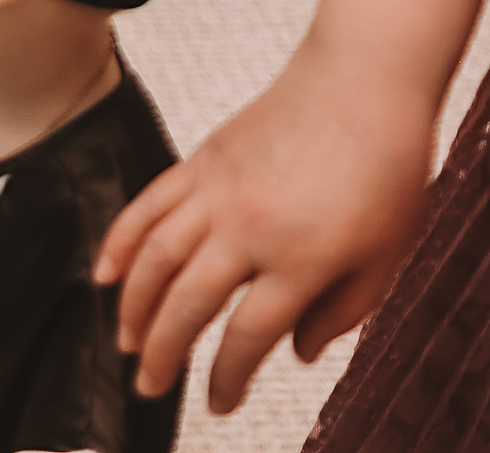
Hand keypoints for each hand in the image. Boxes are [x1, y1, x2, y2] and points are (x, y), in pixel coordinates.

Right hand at [93, 45, 433, 411]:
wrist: (361, 85)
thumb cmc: (385, 170)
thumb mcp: (385, 258)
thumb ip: (342, 313)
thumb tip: (295, 352)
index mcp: (301, 261)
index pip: (248, 337)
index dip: (226, 379)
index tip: (217, 405)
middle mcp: (248, 230)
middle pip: (186, 304)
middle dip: (161, 352)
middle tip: (147, 385)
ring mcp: (215, 193)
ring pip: (155, 259)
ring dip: (133, 306)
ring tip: (122, 340)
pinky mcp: (199, 162)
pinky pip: (146, 207)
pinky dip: (120, 242)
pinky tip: (104, 272)